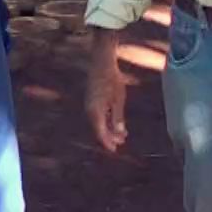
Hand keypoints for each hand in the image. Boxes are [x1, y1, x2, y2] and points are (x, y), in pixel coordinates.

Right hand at [86, 33, 128, 152]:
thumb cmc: (112, 79)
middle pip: (98, 129)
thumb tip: (120, 133)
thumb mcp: (119, 99)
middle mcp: (89, 110)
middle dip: (110, 137)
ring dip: (109, 129)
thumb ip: (118, 117)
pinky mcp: (91, 100)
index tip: (115, 149)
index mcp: (95, 111)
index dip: (108, 142)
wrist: (101, 62)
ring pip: (98, 123)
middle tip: (121, 143)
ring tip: (122, 135)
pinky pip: (97, 115)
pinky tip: (114, 122)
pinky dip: (105, 121)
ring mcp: (89, 105)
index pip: (100, 133)